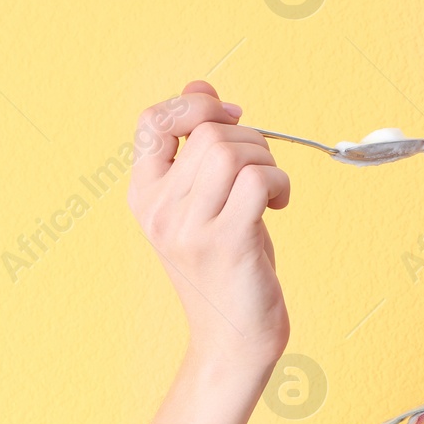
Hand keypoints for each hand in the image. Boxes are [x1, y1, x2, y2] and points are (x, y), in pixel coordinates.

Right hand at [127, 80, 291, 369]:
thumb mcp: (204, 201)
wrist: (232, 339)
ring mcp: (189, 228)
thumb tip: (201, 84)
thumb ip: (198, 147)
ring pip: (232, 151)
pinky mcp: (226, 243)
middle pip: (207, 132)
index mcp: (144, 194)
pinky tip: (278, 206)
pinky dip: (280, 183)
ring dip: (267, 161)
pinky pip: (258, 179)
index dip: (194, 104)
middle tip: (261, 171)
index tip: (231, 116)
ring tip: (268, 192)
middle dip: (249, 139)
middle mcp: (158, 209)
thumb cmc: (225, 266)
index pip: (152, 121)